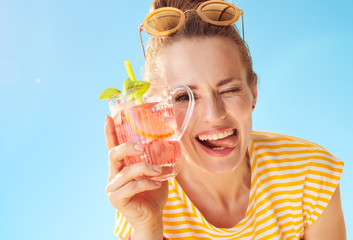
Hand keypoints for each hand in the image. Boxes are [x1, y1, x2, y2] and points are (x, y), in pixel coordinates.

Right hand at [104, 115, 167, 238]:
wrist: (153, 216)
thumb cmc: (153, 192)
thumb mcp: (157, 171)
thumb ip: (158, 158)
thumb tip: (167, 141)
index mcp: (121, 165)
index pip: (113, 145)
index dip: (110, 131)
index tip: (109, 117)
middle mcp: (114, 174)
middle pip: (113, 154)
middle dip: (127, 147)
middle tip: (142, 147)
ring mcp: (113, 187)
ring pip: (126, 171)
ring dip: (145, 168)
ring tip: (160, 171)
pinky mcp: (117, 199)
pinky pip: (131, 186)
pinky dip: (146, 183)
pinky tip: (157, 183)